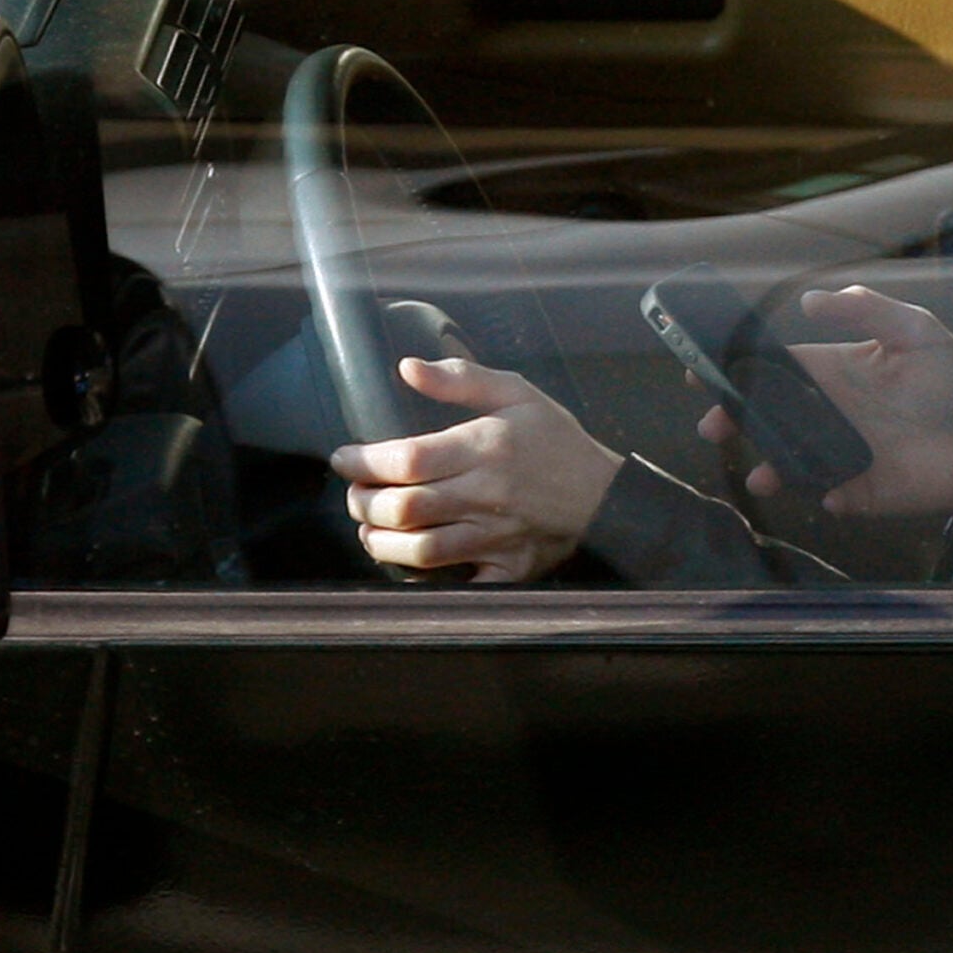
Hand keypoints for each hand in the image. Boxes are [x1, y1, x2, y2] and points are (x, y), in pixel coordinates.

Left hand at [330, 357, 623, 583]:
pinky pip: (456, 585)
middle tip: (355, 495)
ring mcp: (495, 537)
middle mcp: (485, 495)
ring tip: (370, 529)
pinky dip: (424, 582)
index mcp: (484, 448)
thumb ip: (460, 378)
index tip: (344, 459)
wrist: (608, 497)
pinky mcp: (507, 570)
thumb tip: (407, 368)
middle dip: (363, 504)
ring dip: (381, 543)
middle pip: (403, 508)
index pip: (406, 459)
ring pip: (420, 551)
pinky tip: (409, 565)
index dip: (363, 461)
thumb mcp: (517, 393)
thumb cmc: (558, 442)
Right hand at [699, 286, 952, 519]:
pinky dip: (821, 495)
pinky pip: (829, 495)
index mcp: (838, 371)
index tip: (701, 370)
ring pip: (790, 459)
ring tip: (757, 474)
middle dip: (736, 420)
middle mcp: (833, 413)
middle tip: (711, 426)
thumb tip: (807, 302)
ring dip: (768, 465)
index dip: (740, 369)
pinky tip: (825, 494)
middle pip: (771, 416)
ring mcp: (843, 454)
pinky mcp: (862, 491)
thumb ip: (866, 309)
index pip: (779, 368)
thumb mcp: (916, 331)